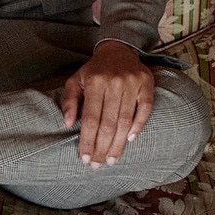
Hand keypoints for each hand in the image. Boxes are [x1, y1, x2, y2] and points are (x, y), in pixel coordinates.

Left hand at [61, 41, 155, 168]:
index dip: (88, 140)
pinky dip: (139, 126)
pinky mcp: (147, 84)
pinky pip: (145, 109)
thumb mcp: (76, 80)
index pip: (91, 118)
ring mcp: (132, 83)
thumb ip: (70, 101)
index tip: (85, 158)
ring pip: (126, 120)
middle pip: (108, 123)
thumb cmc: (94, 70)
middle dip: (102, 147)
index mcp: (94, 82)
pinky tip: (130, 140)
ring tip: (111, 160)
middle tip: (98, 165)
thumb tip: (68, 124)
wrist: (118, 49)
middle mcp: (114, 82)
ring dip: (118, 143)